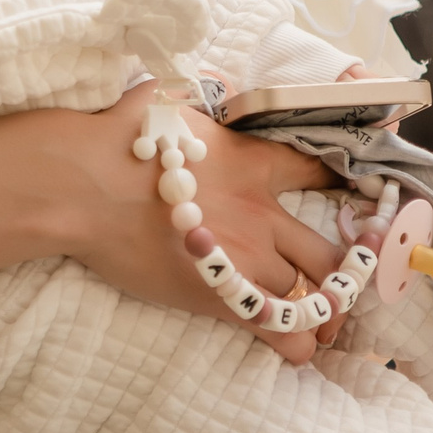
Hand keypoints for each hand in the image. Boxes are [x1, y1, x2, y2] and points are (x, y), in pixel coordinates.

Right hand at [63, 89, 339, 363]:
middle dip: (342, 272)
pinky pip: (280, 331)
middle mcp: (261, 214)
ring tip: (318, 323)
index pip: (318, 173)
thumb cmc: (117, 139)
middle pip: (330, 252)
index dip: (338, 188)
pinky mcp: (221, 296)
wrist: (83, 184)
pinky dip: (296, 344)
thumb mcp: (167, 98)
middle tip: (336, 282)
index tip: (348, 199)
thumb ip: (200, 94)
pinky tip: (300, 350)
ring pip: (311, 297)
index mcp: (253, 163)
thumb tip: (211, 82)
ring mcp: (245, 258)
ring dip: (317, 311)